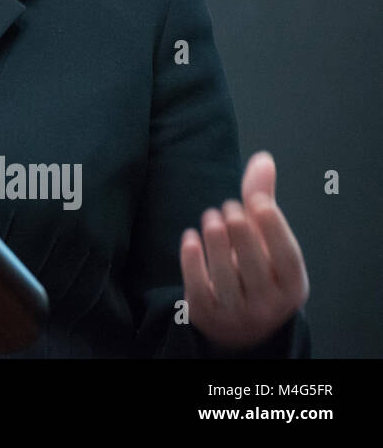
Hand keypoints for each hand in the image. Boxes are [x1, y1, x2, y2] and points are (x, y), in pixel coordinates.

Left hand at [180, 151, 309, 350]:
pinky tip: (189, 237)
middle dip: (239, 230)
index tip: (258, 201)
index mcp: (293, 286)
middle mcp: (269, 304)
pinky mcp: (207, 315)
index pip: (287, 258)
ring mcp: (238, 313)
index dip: (274, 229)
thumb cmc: (257, 269)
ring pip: (225, 276)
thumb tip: (263, 158)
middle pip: (253, 264)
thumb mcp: (268, 243)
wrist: (239, 323)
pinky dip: (192, 261)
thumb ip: (263, 202)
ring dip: (215, 240)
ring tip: (210, 216)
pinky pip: (198, 287)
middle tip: (227, 206)